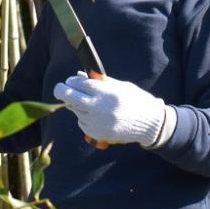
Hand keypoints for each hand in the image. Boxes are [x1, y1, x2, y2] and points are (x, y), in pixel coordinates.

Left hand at [52, 72, 173, 147]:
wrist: (149, 123)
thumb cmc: (135, 100)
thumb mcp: (119, 86)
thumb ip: (98, 81)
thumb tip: (78, 75)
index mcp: (105, 92)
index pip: (79, 84)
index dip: (72, 81)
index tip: (70, 80)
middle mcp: (98, 107)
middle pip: (70, 97)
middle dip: (61, 91)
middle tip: (59, 88)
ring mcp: (97, 122)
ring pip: (75, 110)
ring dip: (77, 105)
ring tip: (90, 103)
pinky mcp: (97, 133)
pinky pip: (82, 122)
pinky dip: (84, 117)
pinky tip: (96, 115)